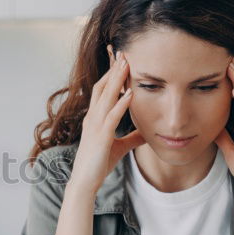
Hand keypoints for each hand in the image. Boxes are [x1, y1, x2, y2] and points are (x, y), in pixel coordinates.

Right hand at [70, 49, 145, 195]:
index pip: (102, 90)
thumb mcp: (120, 147)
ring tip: (127, 63)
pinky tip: (131, 94)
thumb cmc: (98, 164)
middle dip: (113, 69)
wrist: (85, 182)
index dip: (111, 74)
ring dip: (117, 80)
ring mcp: (95, 126)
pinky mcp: (100, 137)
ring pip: (105, 97)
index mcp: (95, 118)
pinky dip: (121, 104)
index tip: (122, 60)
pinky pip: (111, 117)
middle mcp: (92, 118)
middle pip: (102, 86)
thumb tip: (148, 132)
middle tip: (124, 52)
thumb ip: (133, 137)